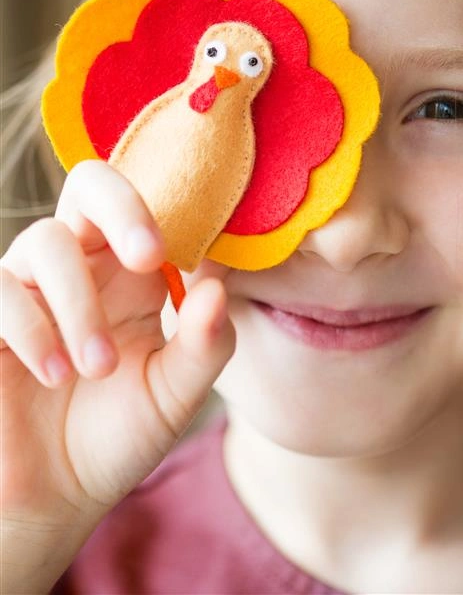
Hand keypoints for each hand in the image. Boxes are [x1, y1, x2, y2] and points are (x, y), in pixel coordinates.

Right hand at [0, 160, 234, 591]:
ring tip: (95, 368)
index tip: (187, 256)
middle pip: (90, 185)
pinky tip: (53, 374)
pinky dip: (31, 326)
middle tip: (149, 258)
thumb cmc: (117, 436)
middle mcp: (83, 268)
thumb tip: (218, 286)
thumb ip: (205, 344)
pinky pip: (1, 287)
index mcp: (133, 277)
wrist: (52, 498)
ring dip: (77, 302)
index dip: (171, 213)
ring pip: (46, 240)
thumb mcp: (175, 396)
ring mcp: (31, 287)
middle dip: (122, 209)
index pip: (150, 209)